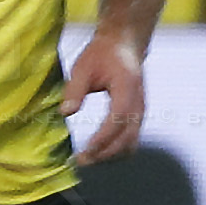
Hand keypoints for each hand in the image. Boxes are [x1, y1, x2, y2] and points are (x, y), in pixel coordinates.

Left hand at [62, 30, 144, 164]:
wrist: (125, 44)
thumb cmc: (102, 54)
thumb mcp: (83, 67)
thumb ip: (75, 90)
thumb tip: (65, 112)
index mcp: (127, 88)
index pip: (118, 119)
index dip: (103, 138)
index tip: (86, 150)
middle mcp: (139, 104)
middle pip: (127, 138)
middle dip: (105, 153)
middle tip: (80, 160)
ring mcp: (141, 111)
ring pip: (131, 143)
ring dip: (111, 155)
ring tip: (88, 159)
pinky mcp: (137, 116)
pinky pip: (131, 140)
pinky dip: (116, 150)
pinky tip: (98, 152)